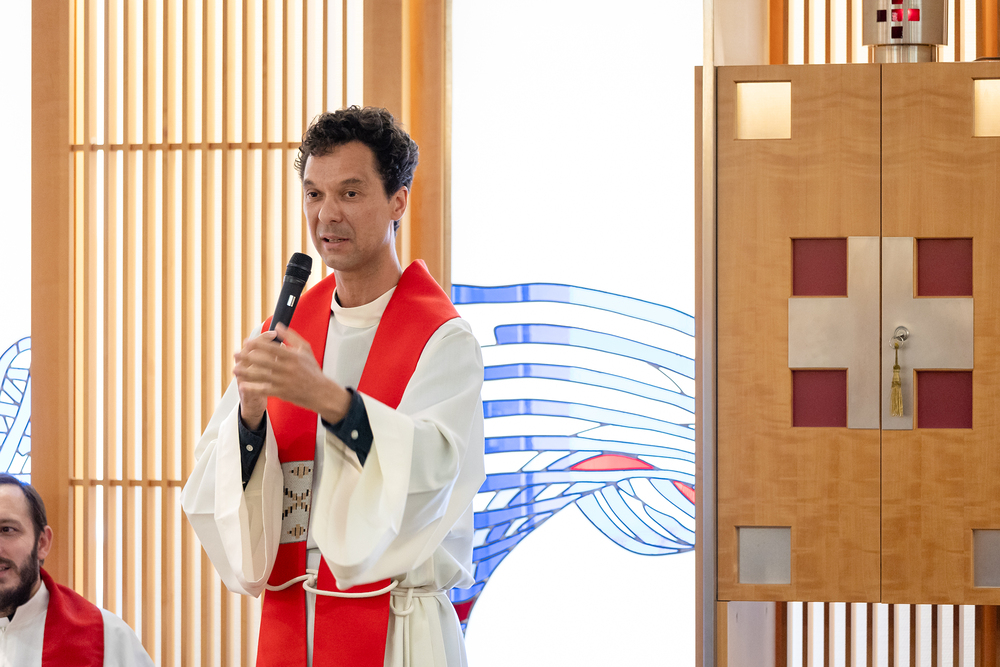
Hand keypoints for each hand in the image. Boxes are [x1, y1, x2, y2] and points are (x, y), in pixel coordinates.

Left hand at [232, 324, 351, 423]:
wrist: (321, 392)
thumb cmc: (312, 370)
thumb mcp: (305, 349)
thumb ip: (291, 336)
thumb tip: (278, 325)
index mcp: (293, 357)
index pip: (273, 348)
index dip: (258, 345)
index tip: (247, 342)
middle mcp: (288, 369)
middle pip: (264, 362)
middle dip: (248, 358)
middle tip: (236, 354)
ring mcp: (285, 381)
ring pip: (262, 376)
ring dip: (246, 373)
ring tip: (235, 369)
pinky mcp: (283, 393)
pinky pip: (265, 390)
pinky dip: (253, 388)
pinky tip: (243, 385)